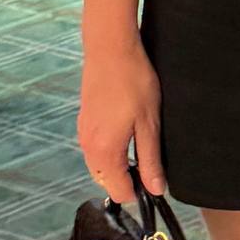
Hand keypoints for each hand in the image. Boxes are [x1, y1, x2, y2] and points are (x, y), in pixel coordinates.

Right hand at [78, 36, 165, 201]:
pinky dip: (111, 149)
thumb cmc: (133, 82)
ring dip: (120, 162)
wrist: (110, 48)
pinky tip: (128, 130)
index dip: (139, 191)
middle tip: (151, 158)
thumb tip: (156, 189)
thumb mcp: (150, 124)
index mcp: (104, 151)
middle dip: (128, 178)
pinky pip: (96, 147)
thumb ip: (150, 160)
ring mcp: (83, 132)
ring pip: (100, 164)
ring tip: (142, 141)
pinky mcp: (84, 120)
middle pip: (107, 180)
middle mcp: (88, 146)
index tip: (155, 180)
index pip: (118, 191)